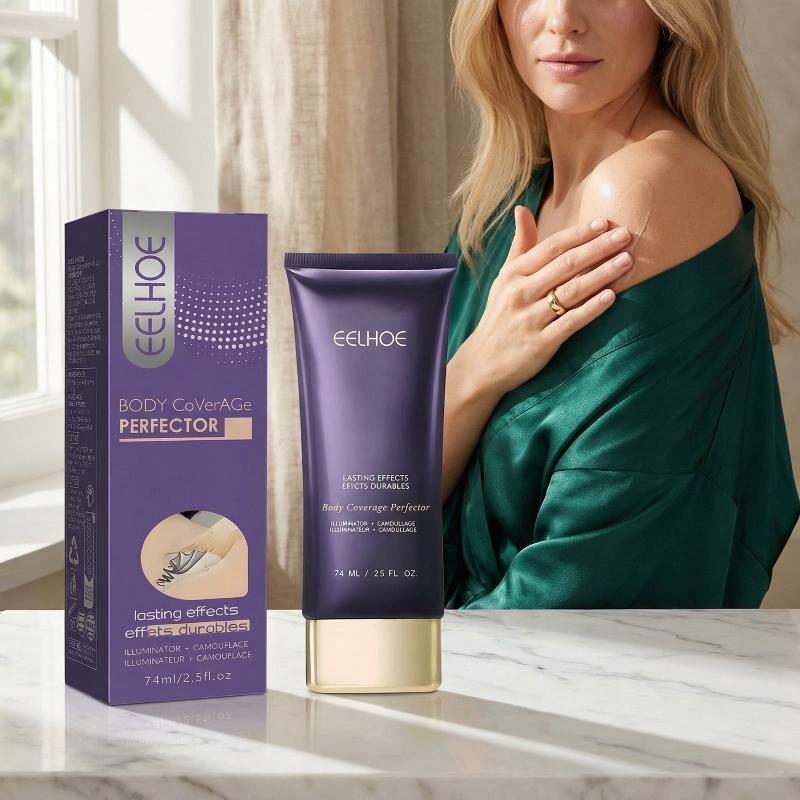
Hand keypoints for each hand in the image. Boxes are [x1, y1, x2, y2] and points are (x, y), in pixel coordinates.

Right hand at [455, 207, 633, 398]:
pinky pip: (570, 323)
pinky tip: (611, 297)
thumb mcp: (504, 279)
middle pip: (564, 265)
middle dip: (597, 249)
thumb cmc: (499, 316)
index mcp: (513, 275)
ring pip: (570, 292)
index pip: (550, 248)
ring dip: (600, 275)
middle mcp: (521, 293)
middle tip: (625, 236)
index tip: (604, 223)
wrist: (483, 363)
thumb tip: (522, 209)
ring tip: (626, 261)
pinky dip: (591, 310)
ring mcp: (530, 319)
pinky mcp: (540, 344)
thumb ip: (519, 245)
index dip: (578, 234)